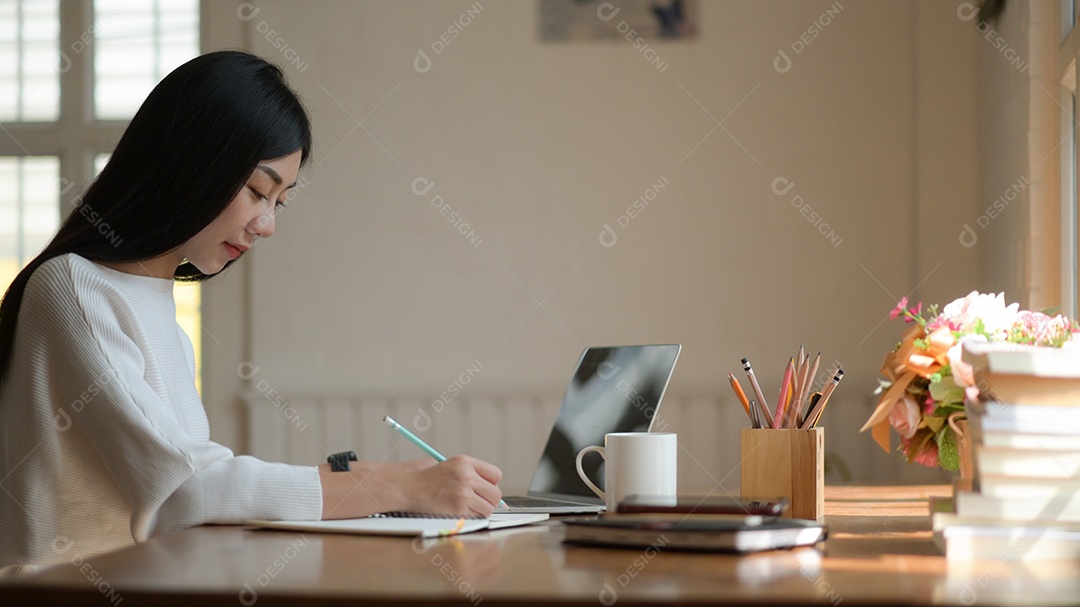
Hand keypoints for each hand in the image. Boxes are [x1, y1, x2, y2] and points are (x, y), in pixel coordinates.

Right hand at [319, 455, 501, 518]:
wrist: (404, 487)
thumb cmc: (424, 479)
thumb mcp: (449, 466)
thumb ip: (470, 475)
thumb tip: (492, 493)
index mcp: (464, 461)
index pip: (496, 474)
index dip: (490, 484)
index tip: (482, 489)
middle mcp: (466, 475)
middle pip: (495, 493)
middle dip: (488, 500)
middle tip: (475, 503)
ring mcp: (463, 492)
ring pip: (488, 508)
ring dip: (480, 511)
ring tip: (465, 509)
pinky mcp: (458, 508)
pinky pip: (477, 517)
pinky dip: (471, 519)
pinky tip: (457, 513)